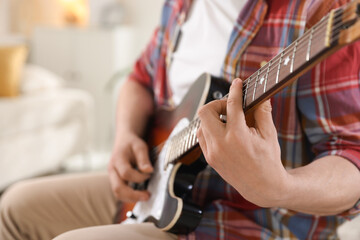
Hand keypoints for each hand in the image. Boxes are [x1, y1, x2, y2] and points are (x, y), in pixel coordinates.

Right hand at [108, 132, 153, 201]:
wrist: (123, 141)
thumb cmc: (132, 144)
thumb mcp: (140, 146)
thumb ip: (144, 159)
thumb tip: (149, 171)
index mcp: (117, 159)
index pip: (126, 173)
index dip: (139, 177)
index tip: (150, 174)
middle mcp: (112, 170)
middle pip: (118, 188)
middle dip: (133, 195)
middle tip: (148, 196)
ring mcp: (112, 177)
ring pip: (117, 193)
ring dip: (131, 198)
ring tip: (145, 197)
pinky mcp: (115, 181)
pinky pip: (120, 193)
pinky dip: (129, 196)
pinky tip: (140, 195)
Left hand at [197, 78, 288, 206]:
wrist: (262, 187)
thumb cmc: (268, 160)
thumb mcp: (269, 135)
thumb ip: (263, 112)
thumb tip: (261, 95)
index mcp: (238, 136)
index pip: (231, 105)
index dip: (235, 90)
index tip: (237, 83)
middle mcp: (221, 144)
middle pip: (205, 111)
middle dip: (216, 104)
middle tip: (229, 107)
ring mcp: (212, 153)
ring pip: (201, 124)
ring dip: (212, 118)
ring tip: (228, 121)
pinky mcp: (209, 159)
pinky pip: (202, 137)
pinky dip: (210, 130)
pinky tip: (223, 132)